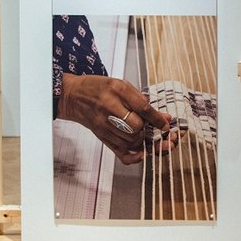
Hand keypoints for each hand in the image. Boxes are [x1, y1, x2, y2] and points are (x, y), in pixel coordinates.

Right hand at [58, 73, 175, 164]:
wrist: (74, 95)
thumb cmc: (99, 87)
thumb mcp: (122, 85)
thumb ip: (141, 100)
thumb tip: (162, 116)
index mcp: (118, 90)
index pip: (142, 108)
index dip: (157, 119)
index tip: (166, 125)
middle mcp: (109, 107)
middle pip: (136, 127)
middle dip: (147, 130)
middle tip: (150, 128)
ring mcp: (104, 124)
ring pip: (130, 140)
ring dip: (142, 140)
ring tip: (144, 135)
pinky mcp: (101, 135)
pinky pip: (119, 151)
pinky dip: (133, 155)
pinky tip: (141, 154)